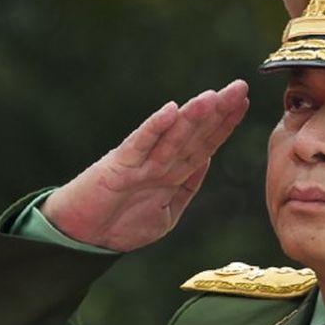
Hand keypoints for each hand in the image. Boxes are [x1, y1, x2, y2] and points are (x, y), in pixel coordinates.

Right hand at [40, 79, 249, 251]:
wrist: (82, 237)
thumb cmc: (120, 225)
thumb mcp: (167, 213)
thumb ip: (187, 186)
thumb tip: (207, 159)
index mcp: (173, 173)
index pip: (204, 144)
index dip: (224, 124)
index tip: (243, 102)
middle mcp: (159, 163)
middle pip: (193, 134)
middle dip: (217, 112)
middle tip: (239, 87)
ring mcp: (140, 162)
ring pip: (172, 136)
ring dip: (193, 117)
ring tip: (212, 97)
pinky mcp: (118, 166)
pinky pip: (140, 145)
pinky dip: (155, 128)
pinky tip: (170, 110)